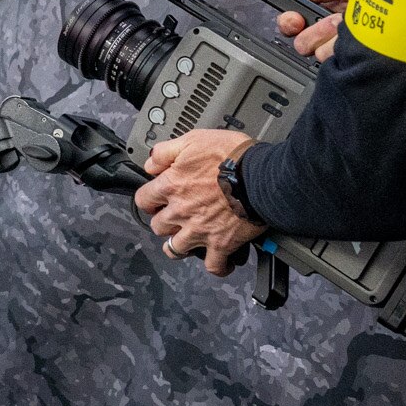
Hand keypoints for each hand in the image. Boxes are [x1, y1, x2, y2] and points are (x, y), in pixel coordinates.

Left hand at [136, 129, 266, 274]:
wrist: (262, 175)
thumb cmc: (232, 155)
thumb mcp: (192, 140)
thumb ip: (165, 152)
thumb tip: (151, 164)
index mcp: (172, 186)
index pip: (143, 200)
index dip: (148, 200)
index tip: (155, 201)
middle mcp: (181, 211)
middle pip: (158, 226)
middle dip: (164, 222)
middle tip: (174, 218)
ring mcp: (199, 230)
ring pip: (176, 249)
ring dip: (180, 246)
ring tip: (187, 241)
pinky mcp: (222, 243)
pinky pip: (213, 265)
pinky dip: (216, 266)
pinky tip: (220, 262)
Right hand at [276, 0, 353, 60]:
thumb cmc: (384, 0)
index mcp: (327, 13)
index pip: (293, 22)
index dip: (289, 21)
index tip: (296, 18)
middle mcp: (331, 35)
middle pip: (301, 42)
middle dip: (315, 30)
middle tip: (333, 21)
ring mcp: (341, 51)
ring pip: (318, 52)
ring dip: (334, 38)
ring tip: (352, 28)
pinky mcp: (352, 64)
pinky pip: (334, 61)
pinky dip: (344, 51)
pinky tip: (357, 42)